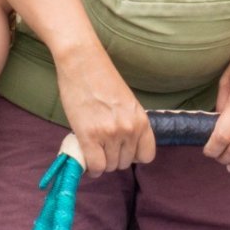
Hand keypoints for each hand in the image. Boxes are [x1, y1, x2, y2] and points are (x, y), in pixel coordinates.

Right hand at [55, 39, 153, 174]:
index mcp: (141, 120)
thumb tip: (122, 146)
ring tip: (92, 148)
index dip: (133, 156)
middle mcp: (129, 129)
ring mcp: (110, 133)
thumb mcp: (126, 103)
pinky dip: (91, 167)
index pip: (147, 155)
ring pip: (109, 166)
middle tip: (101, 146)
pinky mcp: (89, 136)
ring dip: (100, 162)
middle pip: (125, 163)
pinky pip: (95, 166)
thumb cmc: (101, 78)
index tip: (122, 150)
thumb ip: (129, 123)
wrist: (82, 62)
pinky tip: (85, 158)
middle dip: (113, 158)